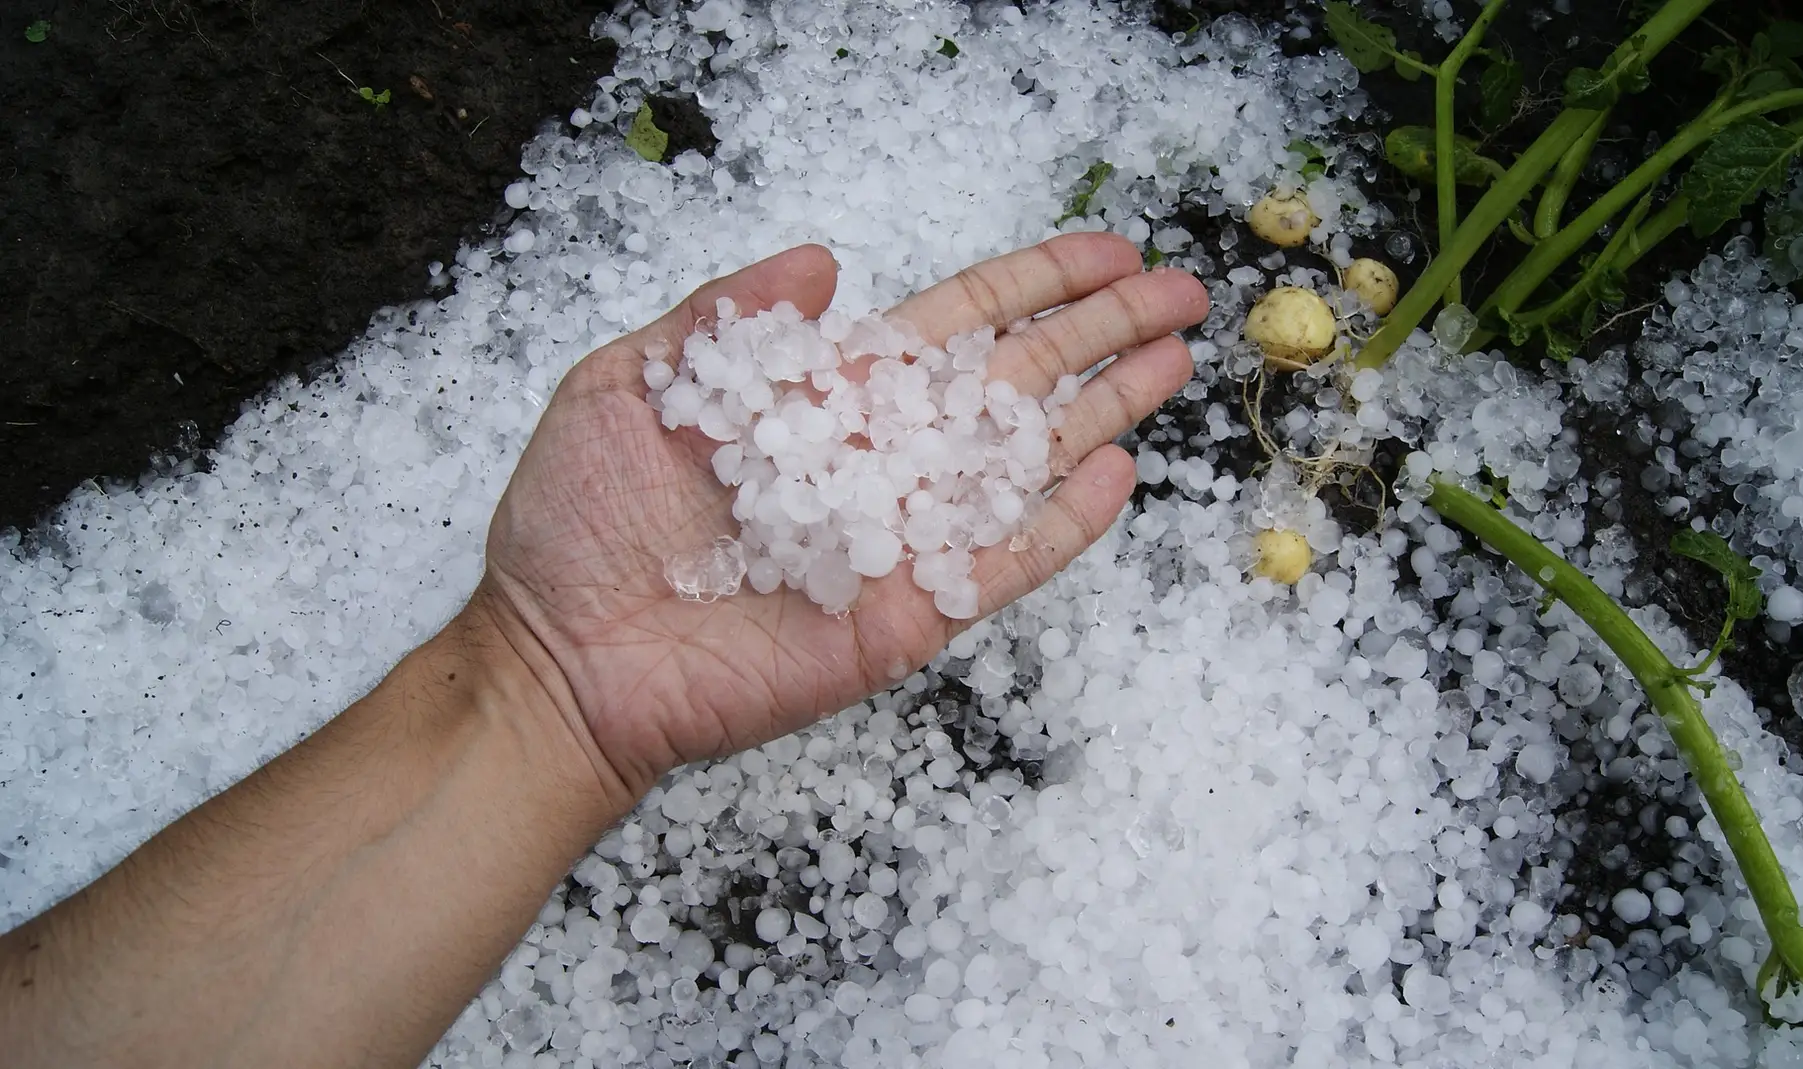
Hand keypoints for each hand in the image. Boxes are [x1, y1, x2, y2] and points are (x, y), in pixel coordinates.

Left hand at [474, 234, 1207, 804]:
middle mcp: (881, 459)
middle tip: (1184, 290)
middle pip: (1017, 380)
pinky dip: (1061, 525)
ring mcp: (902, 539)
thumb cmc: (578, 523)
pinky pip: (1001, 565)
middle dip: (1101, 332)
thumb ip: (728, 317)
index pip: (958, 325)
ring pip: (1026, 462)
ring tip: (1177, 362)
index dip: (1035, 284)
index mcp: (828, 395)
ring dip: (1105, 410)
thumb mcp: (631, 384)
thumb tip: (825, 254)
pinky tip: (1117, 475)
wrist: (559, 656)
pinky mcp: (906, 615)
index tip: (1107, 251)